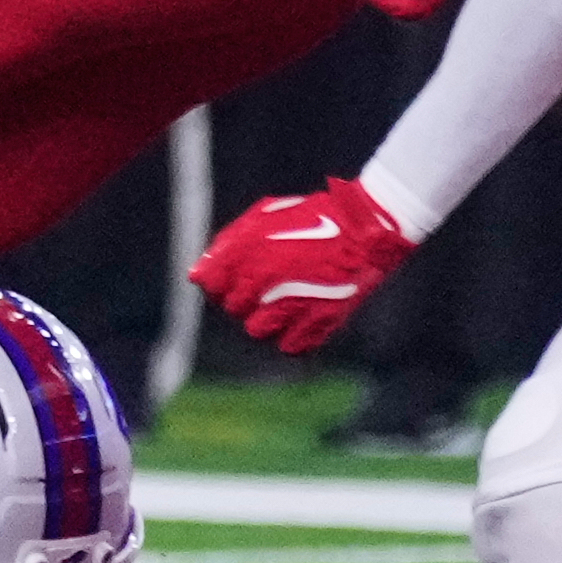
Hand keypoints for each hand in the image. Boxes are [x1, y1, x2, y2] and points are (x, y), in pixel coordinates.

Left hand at [191, 176, 418, 355]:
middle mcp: (265, 278)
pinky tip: (302, 317)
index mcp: (249, 249)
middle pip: (233, 308)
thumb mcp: (265, 216)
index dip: (222, 282)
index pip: (210, 285)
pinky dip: (293, 336)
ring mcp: (292, 302)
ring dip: (267, 320)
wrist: (365, 228)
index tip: (238, 277)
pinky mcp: (318, 321)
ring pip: (257, 330)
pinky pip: (289, 346)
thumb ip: (227, 245)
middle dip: (246, 299)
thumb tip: (196, 277)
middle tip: (270, 285)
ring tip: (285, 302)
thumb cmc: (312, 217)